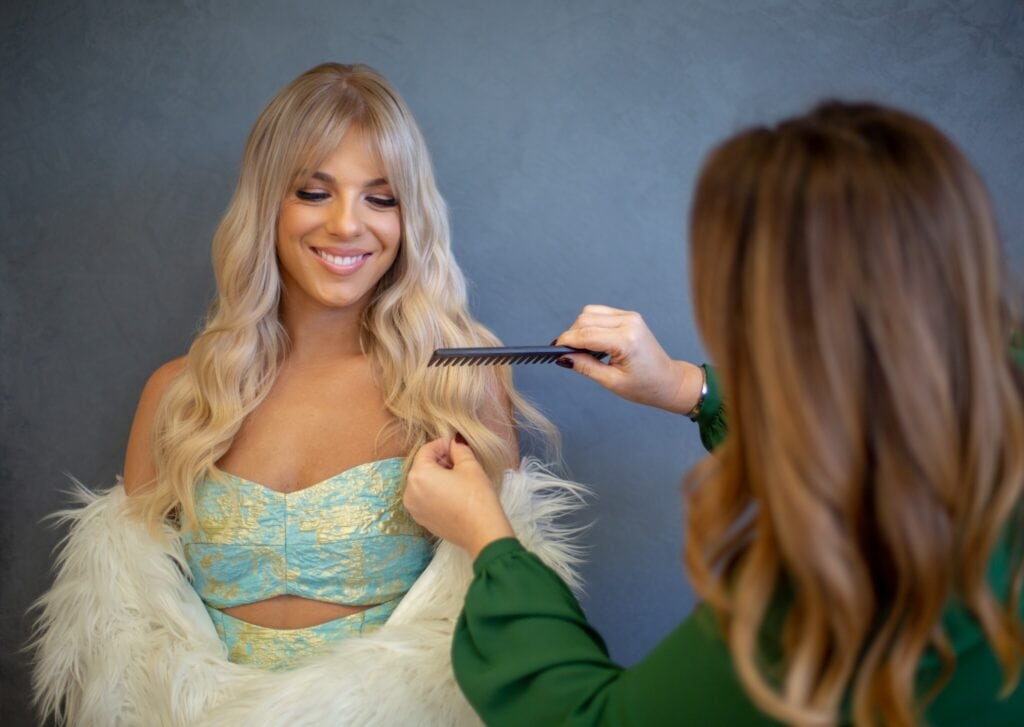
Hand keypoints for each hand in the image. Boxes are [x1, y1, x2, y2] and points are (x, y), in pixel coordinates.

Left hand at [405, 436, 514, 558]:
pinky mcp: (422, 520)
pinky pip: (424, 498)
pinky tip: (454, 493)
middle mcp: (409, 492)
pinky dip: (435, 491)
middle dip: (439, 460)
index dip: (442, 444)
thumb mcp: (470, 466)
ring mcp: (414, 508)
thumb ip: (459, 449)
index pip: (426, 450)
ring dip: (437, 476)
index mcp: (418, 475)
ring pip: (422, 483)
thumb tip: (455, 441)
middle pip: (422, 466)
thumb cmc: (477, 497)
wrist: (483, 533)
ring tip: (458, 478)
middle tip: (460, 461)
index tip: (457, 446)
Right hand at [555, 305, 704, 414]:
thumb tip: (563, 357)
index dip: (566, 341)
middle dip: (572, 335)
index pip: (585, 334)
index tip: (554, 350)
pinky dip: (591, 325)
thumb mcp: (611, 382)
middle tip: (568, 355)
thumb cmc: (645, 386)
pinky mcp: (629, 317)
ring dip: (580, 329)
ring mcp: (630, 317)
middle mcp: (628, 323)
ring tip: (582, 350)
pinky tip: (593, 342)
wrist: (668, 381)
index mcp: (626, 340)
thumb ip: (585, 366)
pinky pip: (600, 314)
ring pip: (590, 313)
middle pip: (585, 319)